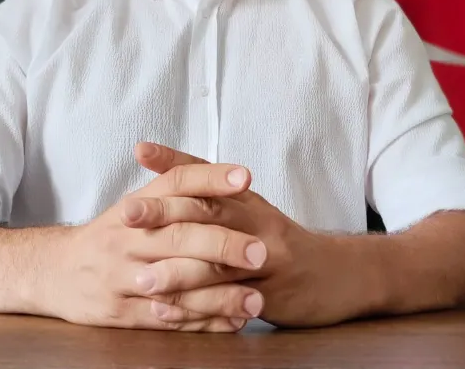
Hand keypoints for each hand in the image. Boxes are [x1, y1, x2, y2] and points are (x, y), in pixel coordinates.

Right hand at [52, 161, 268, 331]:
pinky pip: (165, 321)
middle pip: (179, 236)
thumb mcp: (136, 205)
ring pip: (175, 285)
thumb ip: (177, 191)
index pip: (176, 183)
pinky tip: (231, 322)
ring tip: (255, 298)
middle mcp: (127, 238)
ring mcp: (121, 277)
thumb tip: (232, 176)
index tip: (245, 179)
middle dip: (223, 244)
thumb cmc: (110, 236)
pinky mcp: (119, 314)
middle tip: (261, 251)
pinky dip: (201, 322)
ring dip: (219, 294)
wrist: (53, 271)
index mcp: (136, 206)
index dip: (210, 178)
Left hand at [127, 142, 355, 327]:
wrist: (338, 276)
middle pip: (208, 212)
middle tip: (126, 214)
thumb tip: (154, 162)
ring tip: (140, 278)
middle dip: (164, 213)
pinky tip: (166, 312)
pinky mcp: (272, 294)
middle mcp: (257, 222)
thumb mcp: (250, 209)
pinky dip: (194, 309)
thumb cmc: (280, 242)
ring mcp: (266, 259)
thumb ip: (208, 190)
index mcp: (247, 199)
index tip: (139, 151)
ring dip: (176, 271)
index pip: (206, 174)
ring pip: (217, 263)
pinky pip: (228, 303)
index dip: (173, 161)